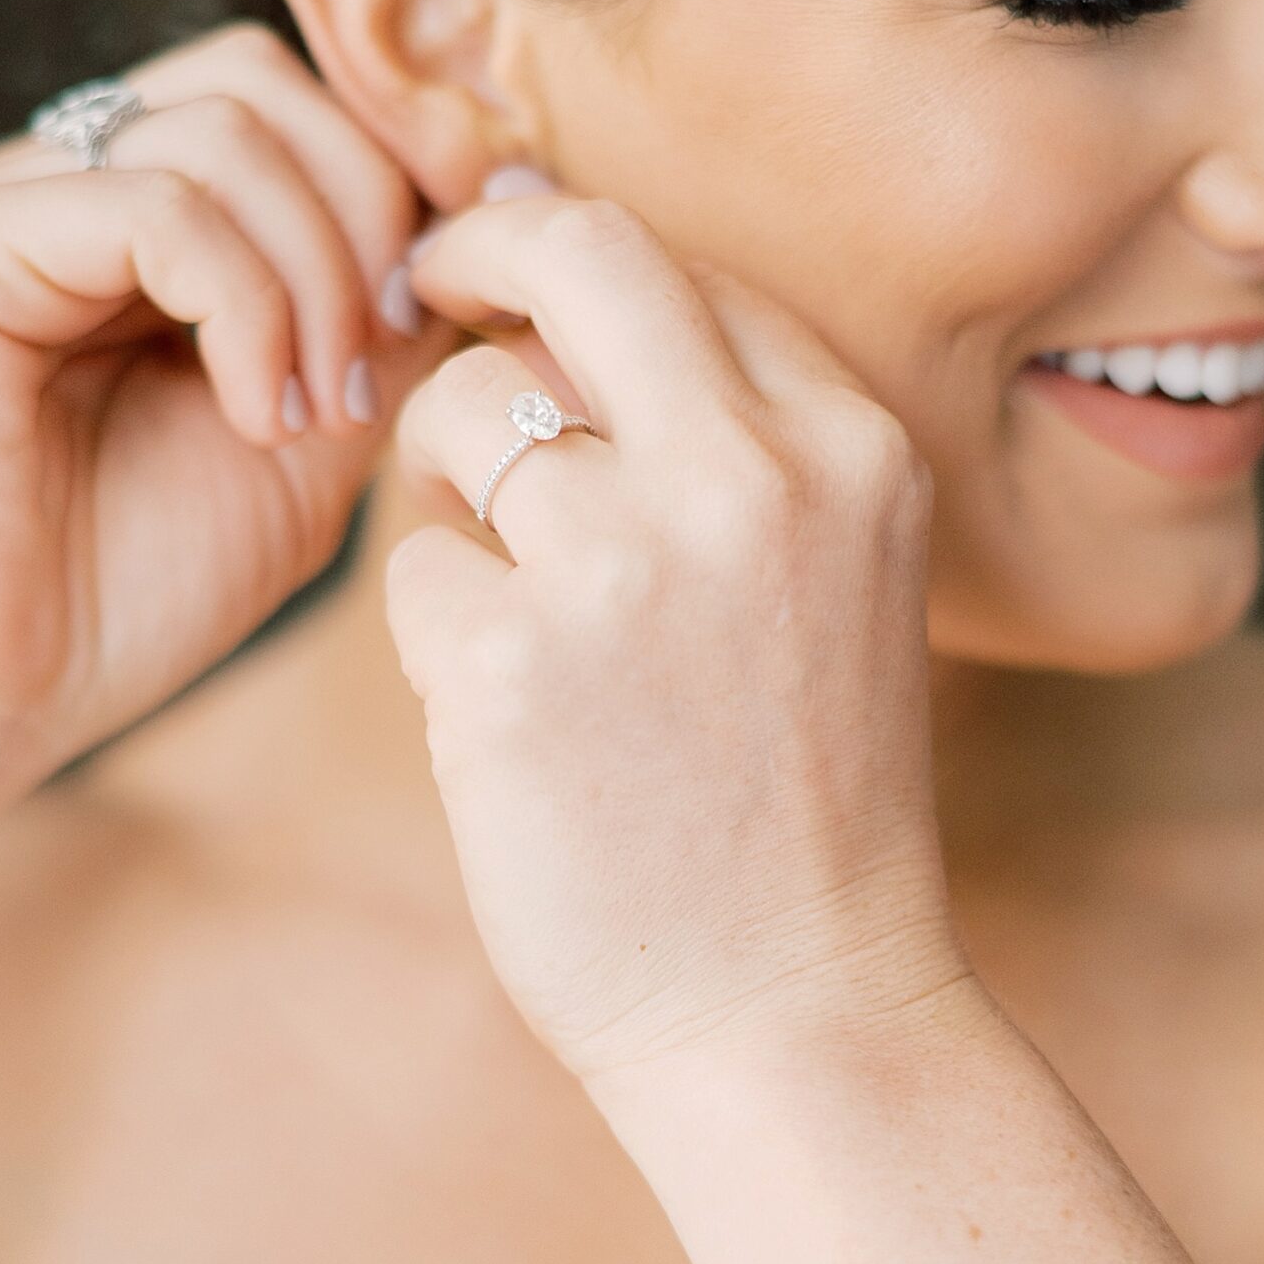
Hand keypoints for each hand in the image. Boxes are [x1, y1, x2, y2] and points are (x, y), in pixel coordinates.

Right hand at [0, 21, 457, 810]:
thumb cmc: (130, 593)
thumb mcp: (314, 439)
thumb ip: (387, 318)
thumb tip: (508, 205)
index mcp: (144, 216)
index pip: (302, 106)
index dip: (405, 179)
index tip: (461, 300)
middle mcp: (70, 181)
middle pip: (269, 86)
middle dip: (371, 215)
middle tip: (377, 369)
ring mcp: (8, 199)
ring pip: (227, 130)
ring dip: (317, 278)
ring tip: (312, 414)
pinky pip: (156, 203)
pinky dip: (243, 306)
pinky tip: (254, 416)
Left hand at [383, 192, 971, 1091]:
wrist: (795, 1011)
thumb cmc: (800, 801)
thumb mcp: (836, 582)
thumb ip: (736, 438)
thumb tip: (561, 270)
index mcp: (852, 450)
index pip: (683, 265)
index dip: (567, 253)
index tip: (504, 276)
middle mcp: (752, 480)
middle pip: (577, 254)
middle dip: (472, 251)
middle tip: (413, 281)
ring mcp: (629, 568)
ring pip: (458, 412)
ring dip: (444, 479)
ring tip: (499, 582)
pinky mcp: (512, 667)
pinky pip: (412, 573)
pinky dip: (436, 630)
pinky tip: (508, 717)